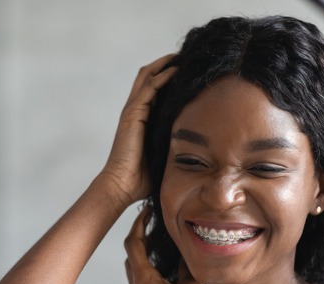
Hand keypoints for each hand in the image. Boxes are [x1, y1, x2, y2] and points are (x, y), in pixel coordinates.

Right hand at [99, 54, 176, 207]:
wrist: (122, 186)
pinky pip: (148, 89)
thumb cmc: (142, 177)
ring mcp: (132, 111)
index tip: (188, 69)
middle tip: (186, 56)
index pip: (153, 87)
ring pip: (147, 76)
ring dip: (164, 64)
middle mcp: (135, 110)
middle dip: (166, 63)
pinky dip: (162, 77)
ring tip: (182, 56)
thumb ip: (174, 143)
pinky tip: (177, 71)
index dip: (168, 75)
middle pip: (148, 76)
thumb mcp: (164, 154)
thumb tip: (200, 144)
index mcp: (141, 118)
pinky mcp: (132, 115)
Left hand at [124, 207, 205, 283]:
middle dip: (142, 236)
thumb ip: (187, 266)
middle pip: (132, 253)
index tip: (147, 210)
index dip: (139, 223)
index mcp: (143, 278)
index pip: (134, 243)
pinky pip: (142, 280)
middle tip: (157, 224)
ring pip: (135, 267)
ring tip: (163, 243)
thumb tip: (188, 248)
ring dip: (146, 252)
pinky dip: (150, 267)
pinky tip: (166, 268)